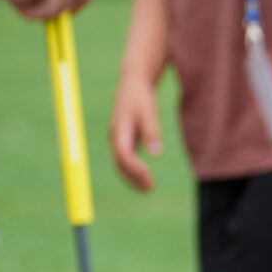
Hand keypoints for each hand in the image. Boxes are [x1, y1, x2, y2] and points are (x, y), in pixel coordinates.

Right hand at [109, 73, 162, 191]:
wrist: (134, 82)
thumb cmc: (141, 96)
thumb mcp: (149, 111)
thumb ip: (151, 131)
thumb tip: (156, 154)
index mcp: (119, 130)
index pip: (123, 154)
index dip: (134, 167)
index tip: (148, 177)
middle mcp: (115, 136)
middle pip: (119, 162)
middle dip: (132, 177)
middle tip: (150, 188)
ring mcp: (118, 139)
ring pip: (121, 163)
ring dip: (132, 177)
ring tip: (149, 189)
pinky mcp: (125, 139)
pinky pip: (126, 159)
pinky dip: (133, 170)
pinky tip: (145, 179)